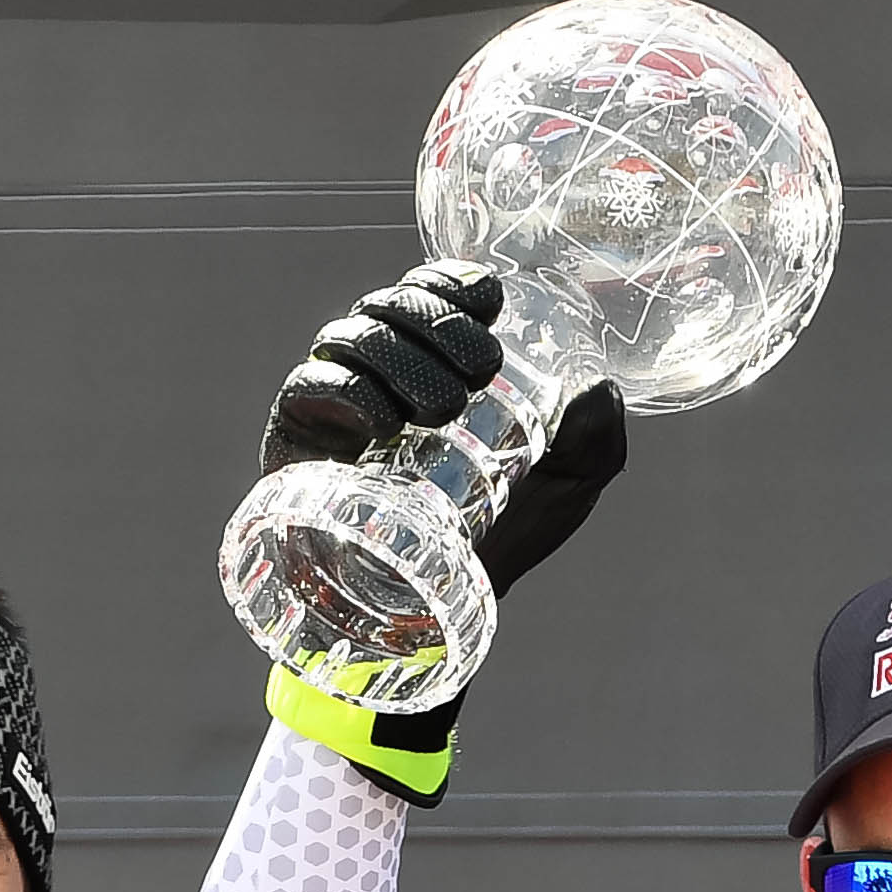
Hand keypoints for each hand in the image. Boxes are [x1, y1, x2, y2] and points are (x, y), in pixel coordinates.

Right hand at [253, 262, 626, 598]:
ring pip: (353, 334)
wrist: (441, 609)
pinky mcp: (297, 434)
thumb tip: (594, 388)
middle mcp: (382, 367)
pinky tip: (382, 423)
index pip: (433, 288)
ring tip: (441, 413)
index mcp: (437, 358)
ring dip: (402, 359)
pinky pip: (311, 386)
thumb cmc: (499, 536)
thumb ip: (594, 438)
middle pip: (394, 302)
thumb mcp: (566, 486)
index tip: (491, 307)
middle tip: (480, 374)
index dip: (455, 283)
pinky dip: (349, 392)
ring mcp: (337, 396)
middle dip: (440, 324)